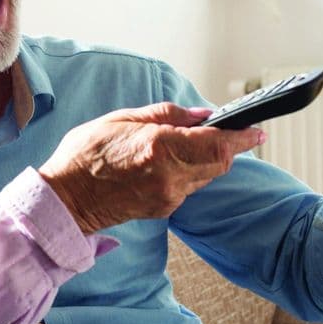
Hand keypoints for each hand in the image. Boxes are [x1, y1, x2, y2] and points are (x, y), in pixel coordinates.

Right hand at [38, 103, 264, 233]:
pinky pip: (189, 186)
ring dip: (209, 158)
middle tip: (236, 130)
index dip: (242, 137)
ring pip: (206, 175)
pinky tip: (174, 160)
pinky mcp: (163, 208)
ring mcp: (168, 196)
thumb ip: (167, 115)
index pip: (218, 144)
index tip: (256, 129)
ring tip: (196, 141)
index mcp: (160, 147)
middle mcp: (170, 175)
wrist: (65, 199)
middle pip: (220, 162)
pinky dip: (190, 171)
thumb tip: (200, 116)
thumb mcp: (122, 118)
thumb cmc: (86, 154)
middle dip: (230, 146)